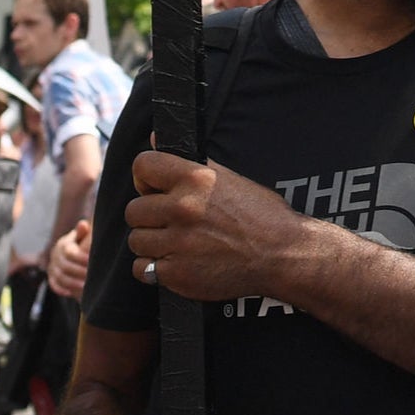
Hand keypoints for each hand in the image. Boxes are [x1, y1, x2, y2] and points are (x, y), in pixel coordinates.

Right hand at [50, 218, 92, 299]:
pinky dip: (62, 289)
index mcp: (63, 244)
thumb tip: (83, 224)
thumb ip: (82, 232)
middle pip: (64, 266)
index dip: (81, 257)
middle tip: (91, 277)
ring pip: (59, 277)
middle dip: (78, 272)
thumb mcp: (82, 235)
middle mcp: (55, 256)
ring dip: (72, 282)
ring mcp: (52, 267)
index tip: (92, 261)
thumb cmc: (81, 242)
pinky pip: (54, 284)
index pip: (69, 252)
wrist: (70, 252)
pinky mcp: (51, 277)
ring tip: (85, 286)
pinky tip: (71, 293)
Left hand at [124, 151, 303, 301]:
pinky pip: (142, 269)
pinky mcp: (176, 275)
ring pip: (136, 240)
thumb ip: (189, 162)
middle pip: (133, 209)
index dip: (145, 177)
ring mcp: (178, 244)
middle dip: (149, 216)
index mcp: (196, 179)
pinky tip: (175, 262)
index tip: (153, 187)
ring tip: (176, 242)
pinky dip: (154, 269)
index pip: (143, 165)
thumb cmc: (260, 215)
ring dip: (152, 243)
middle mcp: (184, 209)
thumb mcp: (229, 178)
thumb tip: (153, 139)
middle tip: (171, 221)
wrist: (281, 254)